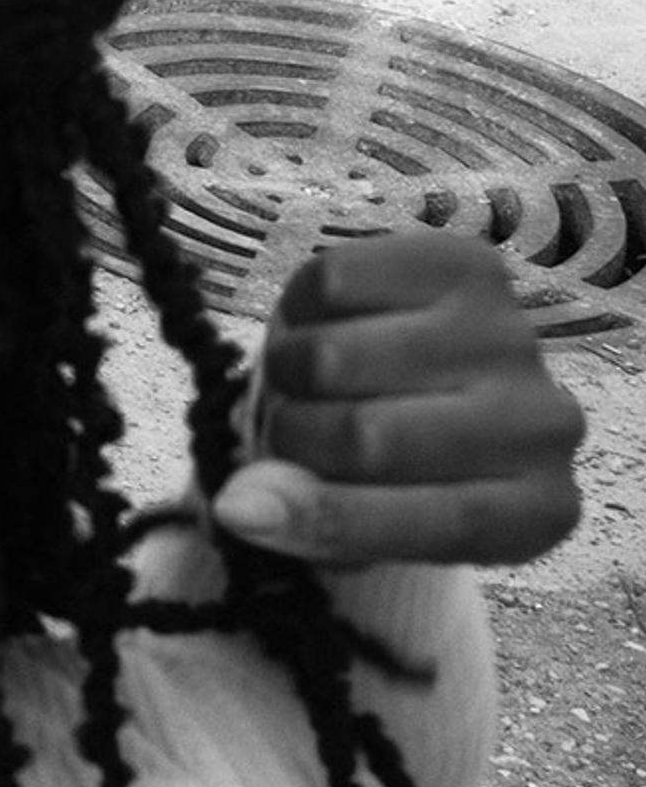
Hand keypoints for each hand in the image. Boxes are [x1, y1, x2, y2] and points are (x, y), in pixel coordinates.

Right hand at [212, 230, 585, 567]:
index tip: (241, 509)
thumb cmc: (392, 467)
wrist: (419, 383)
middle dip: (294, 435)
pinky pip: (333, 281)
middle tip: (285, 430)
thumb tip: (240, 504)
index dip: (329, 517)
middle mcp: (546, 424)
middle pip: (369, 437)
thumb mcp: (363, 518)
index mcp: (535, 510)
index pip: (440, 522)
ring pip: (336, 357)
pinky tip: (323, 326)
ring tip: (306, 380)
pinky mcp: (465, 264)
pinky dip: (299, 309)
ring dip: (288, 372)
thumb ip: (311, 519)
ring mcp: (511, 336)